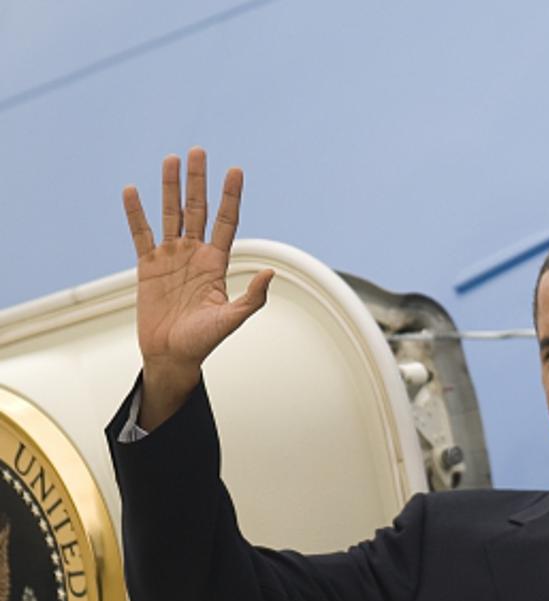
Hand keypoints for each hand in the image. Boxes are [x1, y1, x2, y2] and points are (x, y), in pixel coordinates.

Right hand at [123, 147, 273, 428]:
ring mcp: (171, 257)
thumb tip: (271, 273)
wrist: (172, 356)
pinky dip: (136, 213)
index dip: (230, 197)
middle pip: (197, 209)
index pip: (225, 221)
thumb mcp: (232, 320)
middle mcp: (195, 254)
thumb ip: (252, 298)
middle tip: (199, 151)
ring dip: (170, 188)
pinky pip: (140, 234)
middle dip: (199, 181)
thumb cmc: (203, 341)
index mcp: (217, 263)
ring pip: (170, 214)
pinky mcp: (147, 266)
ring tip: (171, 160)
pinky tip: (133, 191)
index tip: (236, 171)